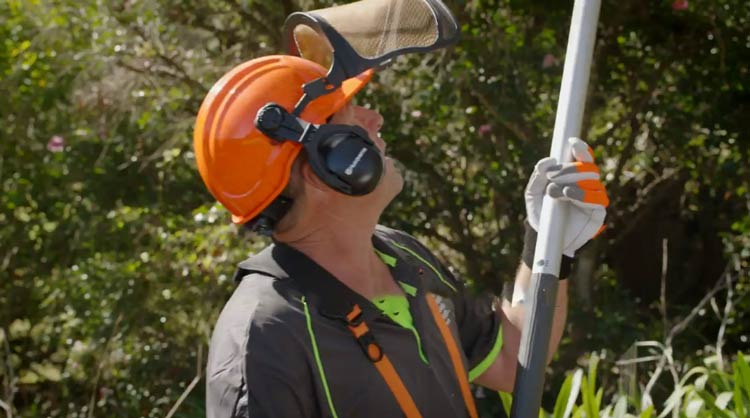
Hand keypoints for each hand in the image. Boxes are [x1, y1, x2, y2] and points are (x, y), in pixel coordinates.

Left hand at [524, 137, 608, 256]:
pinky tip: (568, 194)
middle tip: (552, 176)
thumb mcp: (533, 192)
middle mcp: (586, 184)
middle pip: (588, 166)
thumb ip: (538, 175)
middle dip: (569, 168)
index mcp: (573, 176)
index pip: (583, 157)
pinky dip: (582, 194)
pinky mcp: (598, 212)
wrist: (544, 236)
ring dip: (572, 181)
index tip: (571, 143)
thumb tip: (549, 160)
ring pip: (593, 180)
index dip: (580, 148)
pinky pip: (597, 198)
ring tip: (553, 191)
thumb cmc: (540, 211)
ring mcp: (594, 197)